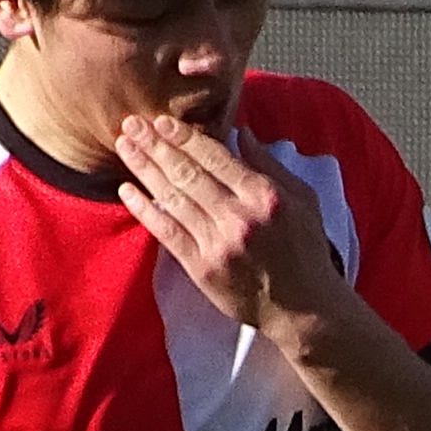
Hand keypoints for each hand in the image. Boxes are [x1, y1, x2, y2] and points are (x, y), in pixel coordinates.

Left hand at [112, 109, 351, 340]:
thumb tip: (242, 132)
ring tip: (124, 146)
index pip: (216, 157)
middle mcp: (239, 217)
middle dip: (156, 145)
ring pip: (173, 198)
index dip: (185, 137)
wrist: (304, 309)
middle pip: (188, 173)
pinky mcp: (202, 268)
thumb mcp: (303, 200)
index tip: (162, 121)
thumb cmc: (306, 251)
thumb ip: (270, 165)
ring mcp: (218, 243)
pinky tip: (127, 190)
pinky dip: (145, 209)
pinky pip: (166, 232)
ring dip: (144, 169)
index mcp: (264, 196)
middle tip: (131, 123)